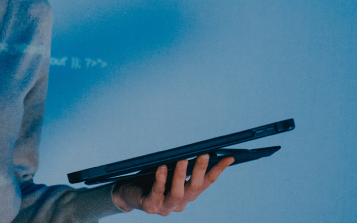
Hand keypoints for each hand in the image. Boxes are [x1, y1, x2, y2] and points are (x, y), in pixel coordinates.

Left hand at [111, 154, 233, 215]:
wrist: (126, 192)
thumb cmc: (149, 178)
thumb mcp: (169, 170)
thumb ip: (182, 164)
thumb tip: (198, 149)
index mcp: (188, 195)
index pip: (207, 183)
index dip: (218, 170)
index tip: (229, 157)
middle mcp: (180, 203)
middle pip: (194, 189)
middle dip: (200, 172)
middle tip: (204, 155)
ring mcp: (165, 207)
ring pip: (178, 194)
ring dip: (181, 176)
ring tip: (183, 160)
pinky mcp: (150, 206)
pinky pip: (157, 192)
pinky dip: (161, 179)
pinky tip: (162, 167)